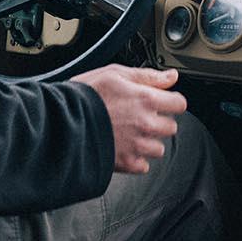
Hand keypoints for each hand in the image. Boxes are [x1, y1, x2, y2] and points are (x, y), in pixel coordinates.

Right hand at [71, 65, 185, 173]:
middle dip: (159, 122)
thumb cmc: (85, 96)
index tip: (163, 103)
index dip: (171, 102)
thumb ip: (147, 76)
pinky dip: (135, 159)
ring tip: (128, 134)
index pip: (179, 104)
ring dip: (148, 142)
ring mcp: (137, 146)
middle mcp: (146, 124)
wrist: (62, 122)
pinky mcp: (126, 163)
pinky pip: (143, 166)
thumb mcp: (115, 74)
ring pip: (159, 149)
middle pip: (171, 128)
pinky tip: (122, 148)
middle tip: (139, 117)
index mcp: (146, 99)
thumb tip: (171, 76)